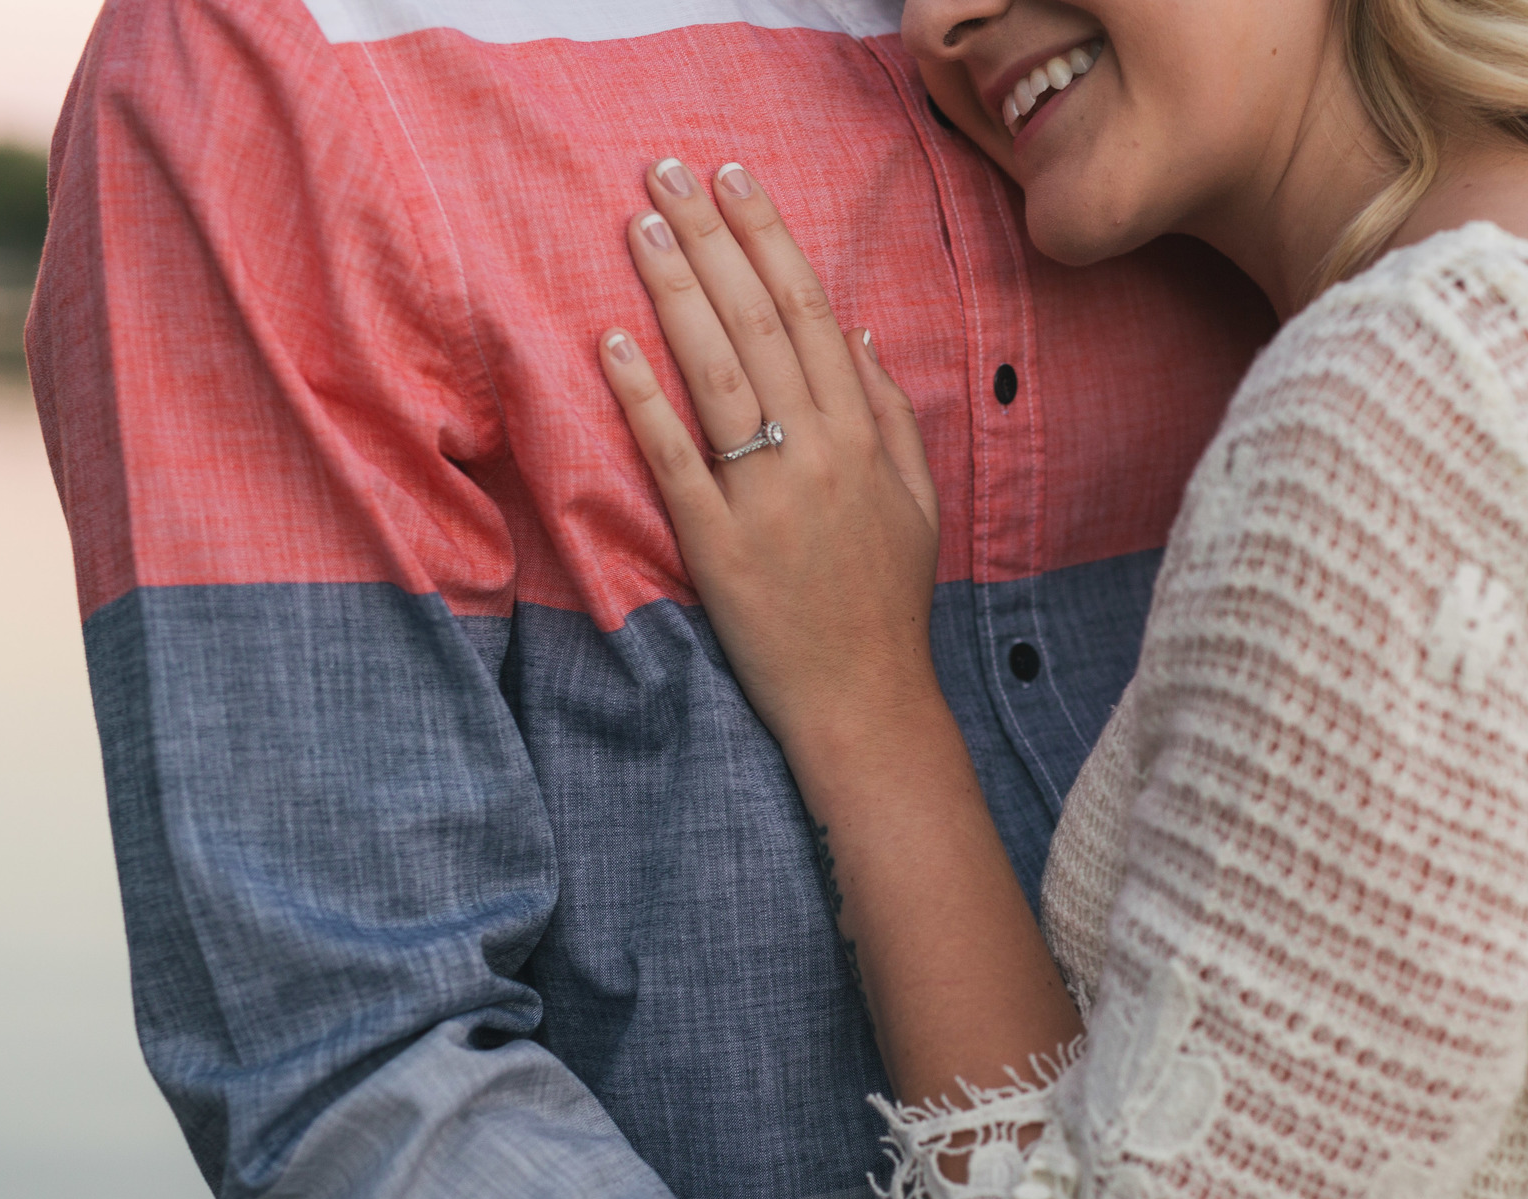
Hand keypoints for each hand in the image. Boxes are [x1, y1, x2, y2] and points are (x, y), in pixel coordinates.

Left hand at [599, 158, 942, 762]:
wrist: (867, 700)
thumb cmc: (887, 601)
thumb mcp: (917, 500)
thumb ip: (890, 413)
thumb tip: (857, 332)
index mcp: (863, 435)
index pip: (809, 311)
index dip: (768, 237)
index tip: (733, 177)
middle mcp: (818, 453)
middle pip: (757, 323)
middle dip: (712, 238)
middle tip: (664, 170)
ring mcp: (767, 497)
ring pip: (716, 373)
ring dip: (674, 291)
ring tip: (639, 226)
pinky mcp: (719, 546)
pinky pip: (676, 459)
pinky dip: (644, 399)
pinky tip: (611, 343)